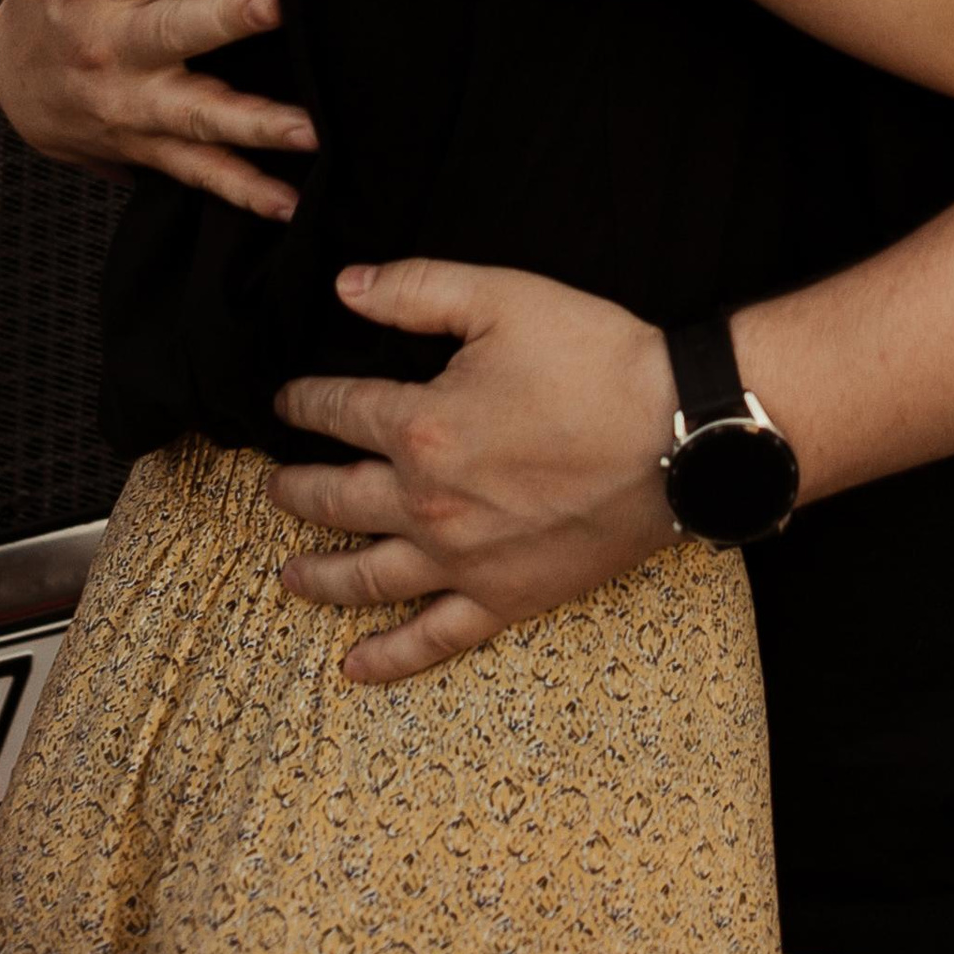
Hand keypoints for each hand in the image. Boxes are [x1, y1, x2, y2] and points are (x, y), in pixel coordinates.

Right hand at [0, 0, 315, 220]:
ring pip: (195, 116)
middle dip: (224, 21)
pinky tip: (289, 202)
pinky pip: (198, 174)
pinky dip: (243, 192)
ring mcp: (134, 105)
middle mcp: (115, 47)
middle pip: (172, 32)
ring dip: (252, 124)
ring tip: (307, 128)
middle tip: (273, 5)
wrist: (15, 83)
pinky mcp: (149, 146)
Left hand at [271, 262, 678, 682]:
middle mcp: (428, 504)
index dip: (305, 402)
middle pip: (336, 499)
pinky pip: (433, 639)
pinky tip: (354, 667)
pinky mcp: (506, 598)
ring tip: (286, 576)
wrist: (681, 433)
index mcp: (421, 426)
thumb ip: (416, 290)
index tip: (287, 401)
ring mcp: (463, 561)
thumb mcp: (504, 298)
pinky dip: (388, 657)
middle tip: (272, 486)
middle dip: (296, 490)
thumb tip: (346, 287)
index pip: (338, 411)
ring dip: (318, 576)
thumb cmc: (597, 361)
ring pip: (366, 577)